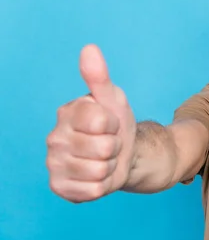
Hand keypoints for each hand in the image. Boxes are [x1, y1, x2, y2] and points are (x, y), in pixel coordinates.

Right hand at [46, 45, 136, 202]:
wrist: (124, 155)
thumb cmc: (117, 124)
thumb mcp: (114, 100)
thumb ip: (100, 77)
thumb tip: (89, 49)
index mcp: (67, 114)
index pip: (101, 122)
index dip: (114, 124)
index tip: (111, 123)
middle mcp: (54, 138)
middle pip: (103, 148)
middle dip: (114, 147)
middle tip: (110, 143)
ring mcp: (54, 164)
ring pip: (98, 170)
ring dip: (109, 166)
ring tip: (105, 159)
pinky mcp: (60, 187)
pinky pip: (92, 190)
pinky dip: (103, 185)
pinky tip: (98, 175)